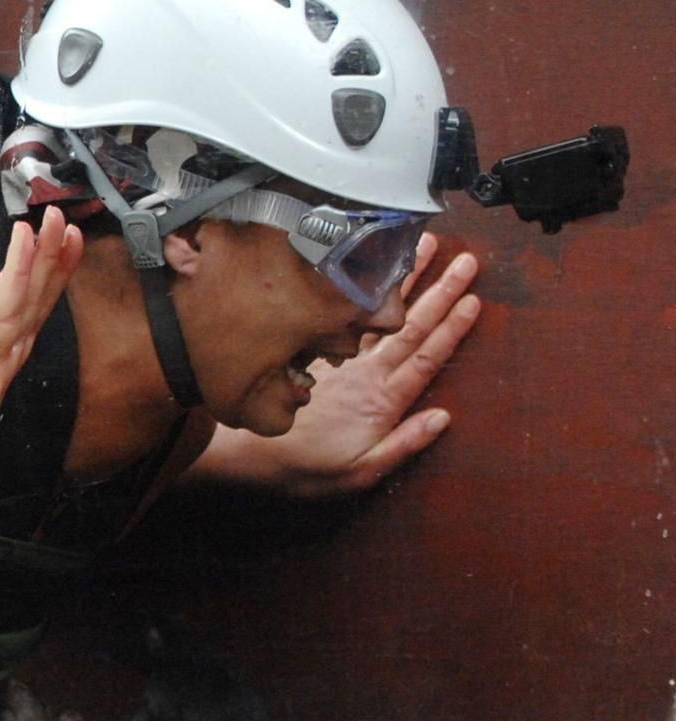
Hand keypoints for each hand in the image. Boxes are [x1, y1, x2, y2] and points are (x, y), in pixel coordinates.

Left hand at [260, 234, 482, 497]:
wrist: (246, 457)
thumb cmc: (306, 469)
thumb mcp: (359, 472)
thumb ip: (402, 445)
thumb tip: (443, 418)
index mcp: (381, 399)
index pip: (425, 357)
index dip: (452, 329)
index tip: (474, 300)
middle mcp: (365, 372)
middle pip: (411, 326)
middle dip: (441, 291)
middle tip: (466, 261)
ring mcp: (342, 360)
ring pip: (381, 314)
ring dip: (407, 281)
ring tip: (428, 248)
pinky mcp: (321, 354)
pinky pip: (350, 317)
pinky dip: (367, 293)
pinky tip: (376, 271)